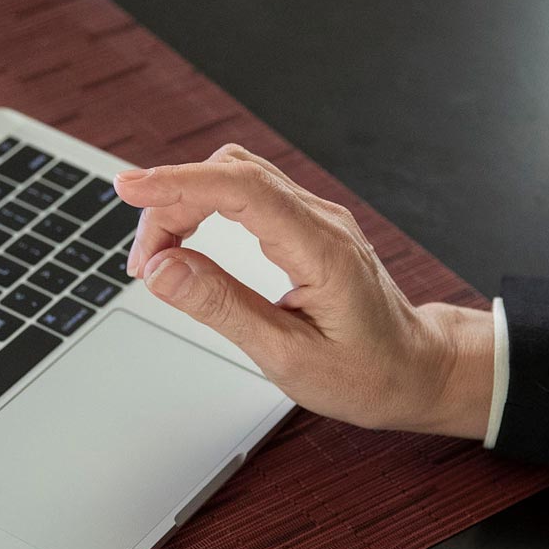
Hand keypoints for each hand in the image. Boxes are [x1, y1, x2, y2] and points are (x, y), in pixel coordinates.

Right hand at [114, 144, 496, 438]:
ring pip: (238, 178)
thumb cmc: (367, 374)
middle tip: (141, 262)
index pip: (241, 191)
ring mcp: (317, 218)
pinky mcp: (307, 226)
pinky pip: (249, 195)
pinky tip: (186, 239)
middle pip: (232, 174)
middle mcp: (322, 220)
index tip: (129, 189)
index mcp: (322, 249)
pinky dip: (207, 206)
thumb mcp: (287, 357)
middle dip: (172, 200)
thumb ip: (222, 307)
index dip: (179, 183)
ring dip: (186, 202)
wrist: (419, 370)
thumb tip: (162, 269)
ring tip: (157, 256)